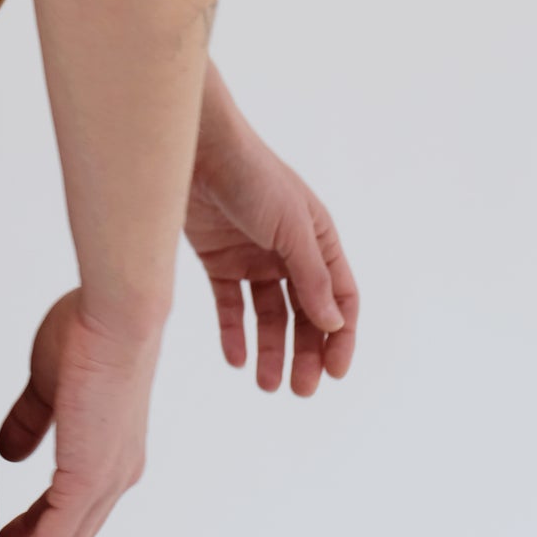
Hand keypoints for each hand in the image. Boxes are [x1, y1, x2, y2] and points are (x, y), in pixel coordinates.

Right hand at [0, 287, 159, 536]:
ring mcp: (105, 482)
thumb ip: (32, 421)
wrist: (118, 313)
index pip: (71, 511)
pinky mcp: (89, 479)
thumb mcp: (50, 384)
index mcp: (110, 454)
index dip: (34, 535)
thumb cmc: (87, 332)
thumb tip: (8, 455)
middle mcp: (116, 477)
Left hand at [185, 59, 358, 395]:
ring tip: (266, 384)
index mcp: (318, 239)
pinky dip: (233, 332)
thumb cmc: (250, 175)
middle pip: (305, 313)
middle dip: (306, 352)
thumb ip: (310, 276)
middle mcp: (289, 251)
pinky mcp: (217, 257)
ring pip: (268, 315)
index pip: (340, 297)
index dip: (341, 336)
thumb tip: (333, 323)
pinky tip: (234, 358)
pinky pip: (231, 304)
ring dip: (270, 350)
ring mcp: (253, 255)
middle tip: (299, 391)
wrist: (194, 146)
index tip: (335, 373)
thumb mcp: (290, 227)